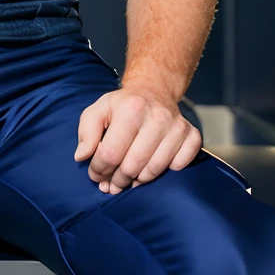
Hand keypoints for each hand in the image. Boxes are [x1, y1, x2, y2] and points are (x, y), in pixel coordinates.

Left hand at [75, 86, 200, 193]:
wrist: (154, 91)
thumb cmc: (122, 106)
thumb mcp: (98, 111)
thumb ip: (86, 133)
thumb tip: (82, 157)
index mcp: (131, 108)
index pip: (110, 154)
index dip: (99, 170)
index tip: (96, 174)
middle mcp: (158, 117)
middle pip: (132, 166)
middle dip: (117, 180)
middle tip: (111, 184)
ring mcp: (177, 127)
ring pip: (154, 170)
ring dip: (138, 181)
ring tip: (128, 179)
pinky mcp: (192, 135)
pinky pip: (179, 165)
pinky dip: (165, 172)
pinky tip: (152, 166)